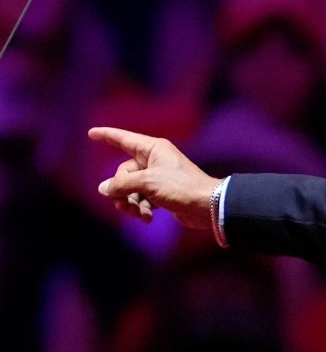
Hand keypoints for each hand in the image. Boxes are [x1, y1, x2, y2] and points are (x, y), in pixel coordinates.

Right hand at [91, 127, 221, 230]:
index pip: (124, 139)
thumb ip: (122, 184)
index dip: (107, 136)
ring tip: (138, 213)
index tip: (91, 133)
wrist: (208, 207)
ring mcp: (158, 178)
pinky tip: (148, 218)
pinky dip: (142, 209)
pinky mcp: (163, 194)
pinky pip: (142, 200)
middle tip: (125, 204)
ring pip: (131, 189)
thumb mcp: (148, 182)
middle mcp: (155, 161)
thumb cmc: (181, 187)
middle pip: (123, 173)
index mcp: (153, 149)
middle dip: (121, 190)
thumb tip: (104, 189)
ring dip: (131, 203)